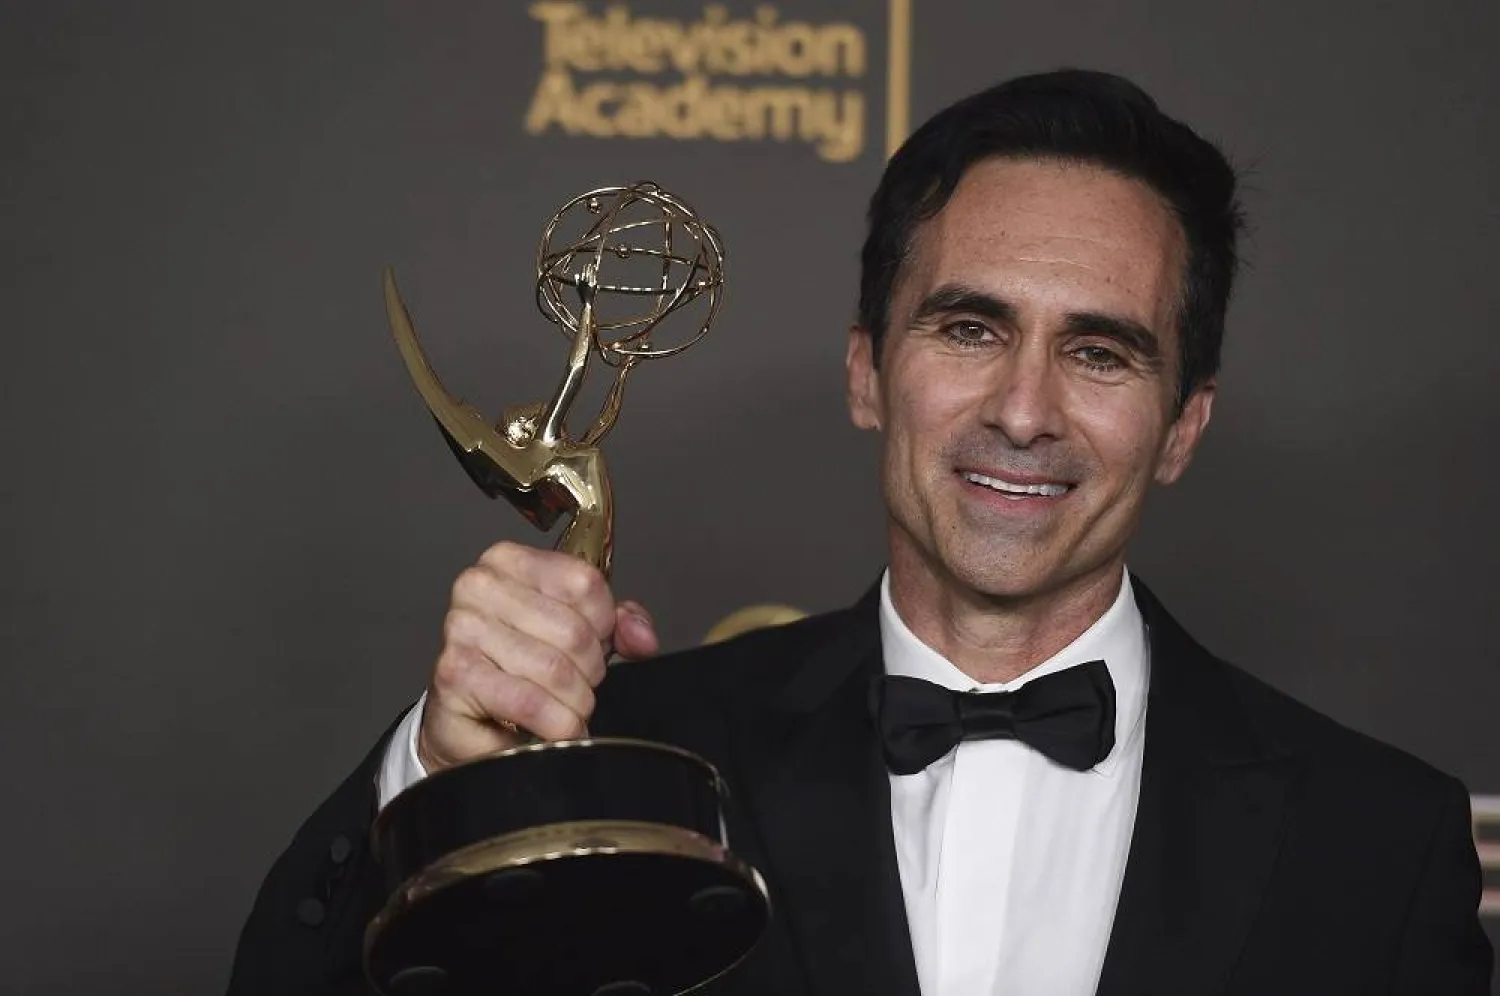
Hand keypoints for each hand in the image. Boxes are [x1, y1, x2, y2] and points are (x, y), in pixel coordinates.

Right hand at [415, 541, 658, 773]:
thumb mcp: (578, 633)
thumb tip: (642, 637)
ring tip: (561, 707)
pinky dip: (556, 724)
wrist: (469, 722)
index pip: (585, 583)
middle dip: (589, 670)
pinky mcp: (454, 675)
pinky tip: (552, 727)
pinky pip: (531, 702)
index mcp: (508, 561)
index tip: (592, 644)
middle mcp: (478, 585)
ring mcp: (462, 628)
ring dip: (574, 703)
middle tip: (575, 685)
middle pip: (574, 630)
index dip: (604, 625)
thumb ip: (618, 625)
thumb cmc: (520, 670)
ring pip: (556, 670)